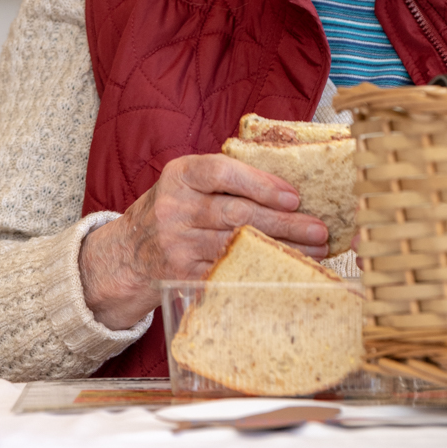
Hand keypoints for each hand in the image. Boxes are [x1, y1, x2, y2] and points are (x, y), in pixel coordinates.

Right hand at [79, 153, 327, 330]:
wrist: (127, 253)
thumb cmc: (173, 209)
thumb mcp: (186, 181)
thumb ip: (225, 176)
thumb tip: (289, 183)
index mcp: (180, 174)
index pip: (222, 172)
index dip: (260, 183)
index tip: (294, 195)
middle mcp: (175, 208)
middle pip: (238, 214)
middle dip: (285, 222)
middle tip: (320, 229)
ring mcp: (177, 244)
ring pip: (238, 246)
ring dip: (281, 249)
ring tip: (314, 251)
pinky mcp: (182, 275)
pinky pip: (227, 273)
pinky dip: (260, 272)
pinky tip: (284, 270)